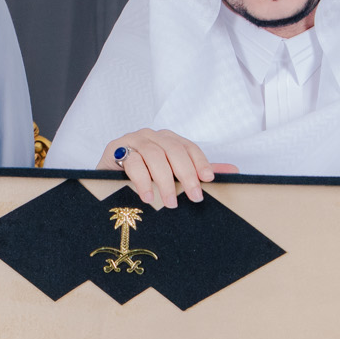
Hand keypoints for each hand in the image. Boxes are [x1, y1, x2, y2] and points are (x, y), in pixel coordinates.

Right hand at [99, 130, 229, 208]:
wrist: (106, 182)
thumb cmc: (142, 179)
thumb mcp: (172, 176)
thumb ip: (198, 173)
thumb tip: (233, 172)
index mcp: (167, 138)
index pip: (188, 146)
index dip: (199, 162)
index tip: (208, 180)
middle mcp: (151, 135)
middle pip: (173, 150)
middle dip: (186, 174)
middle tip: (194, 197)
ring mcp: (132, 140)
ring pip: (154, 155)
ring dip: (164, 181)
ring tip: (170, 203)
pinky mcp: (115, 149)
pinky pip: (132, 162)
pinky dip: (142, 180)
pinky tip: (148, 197)